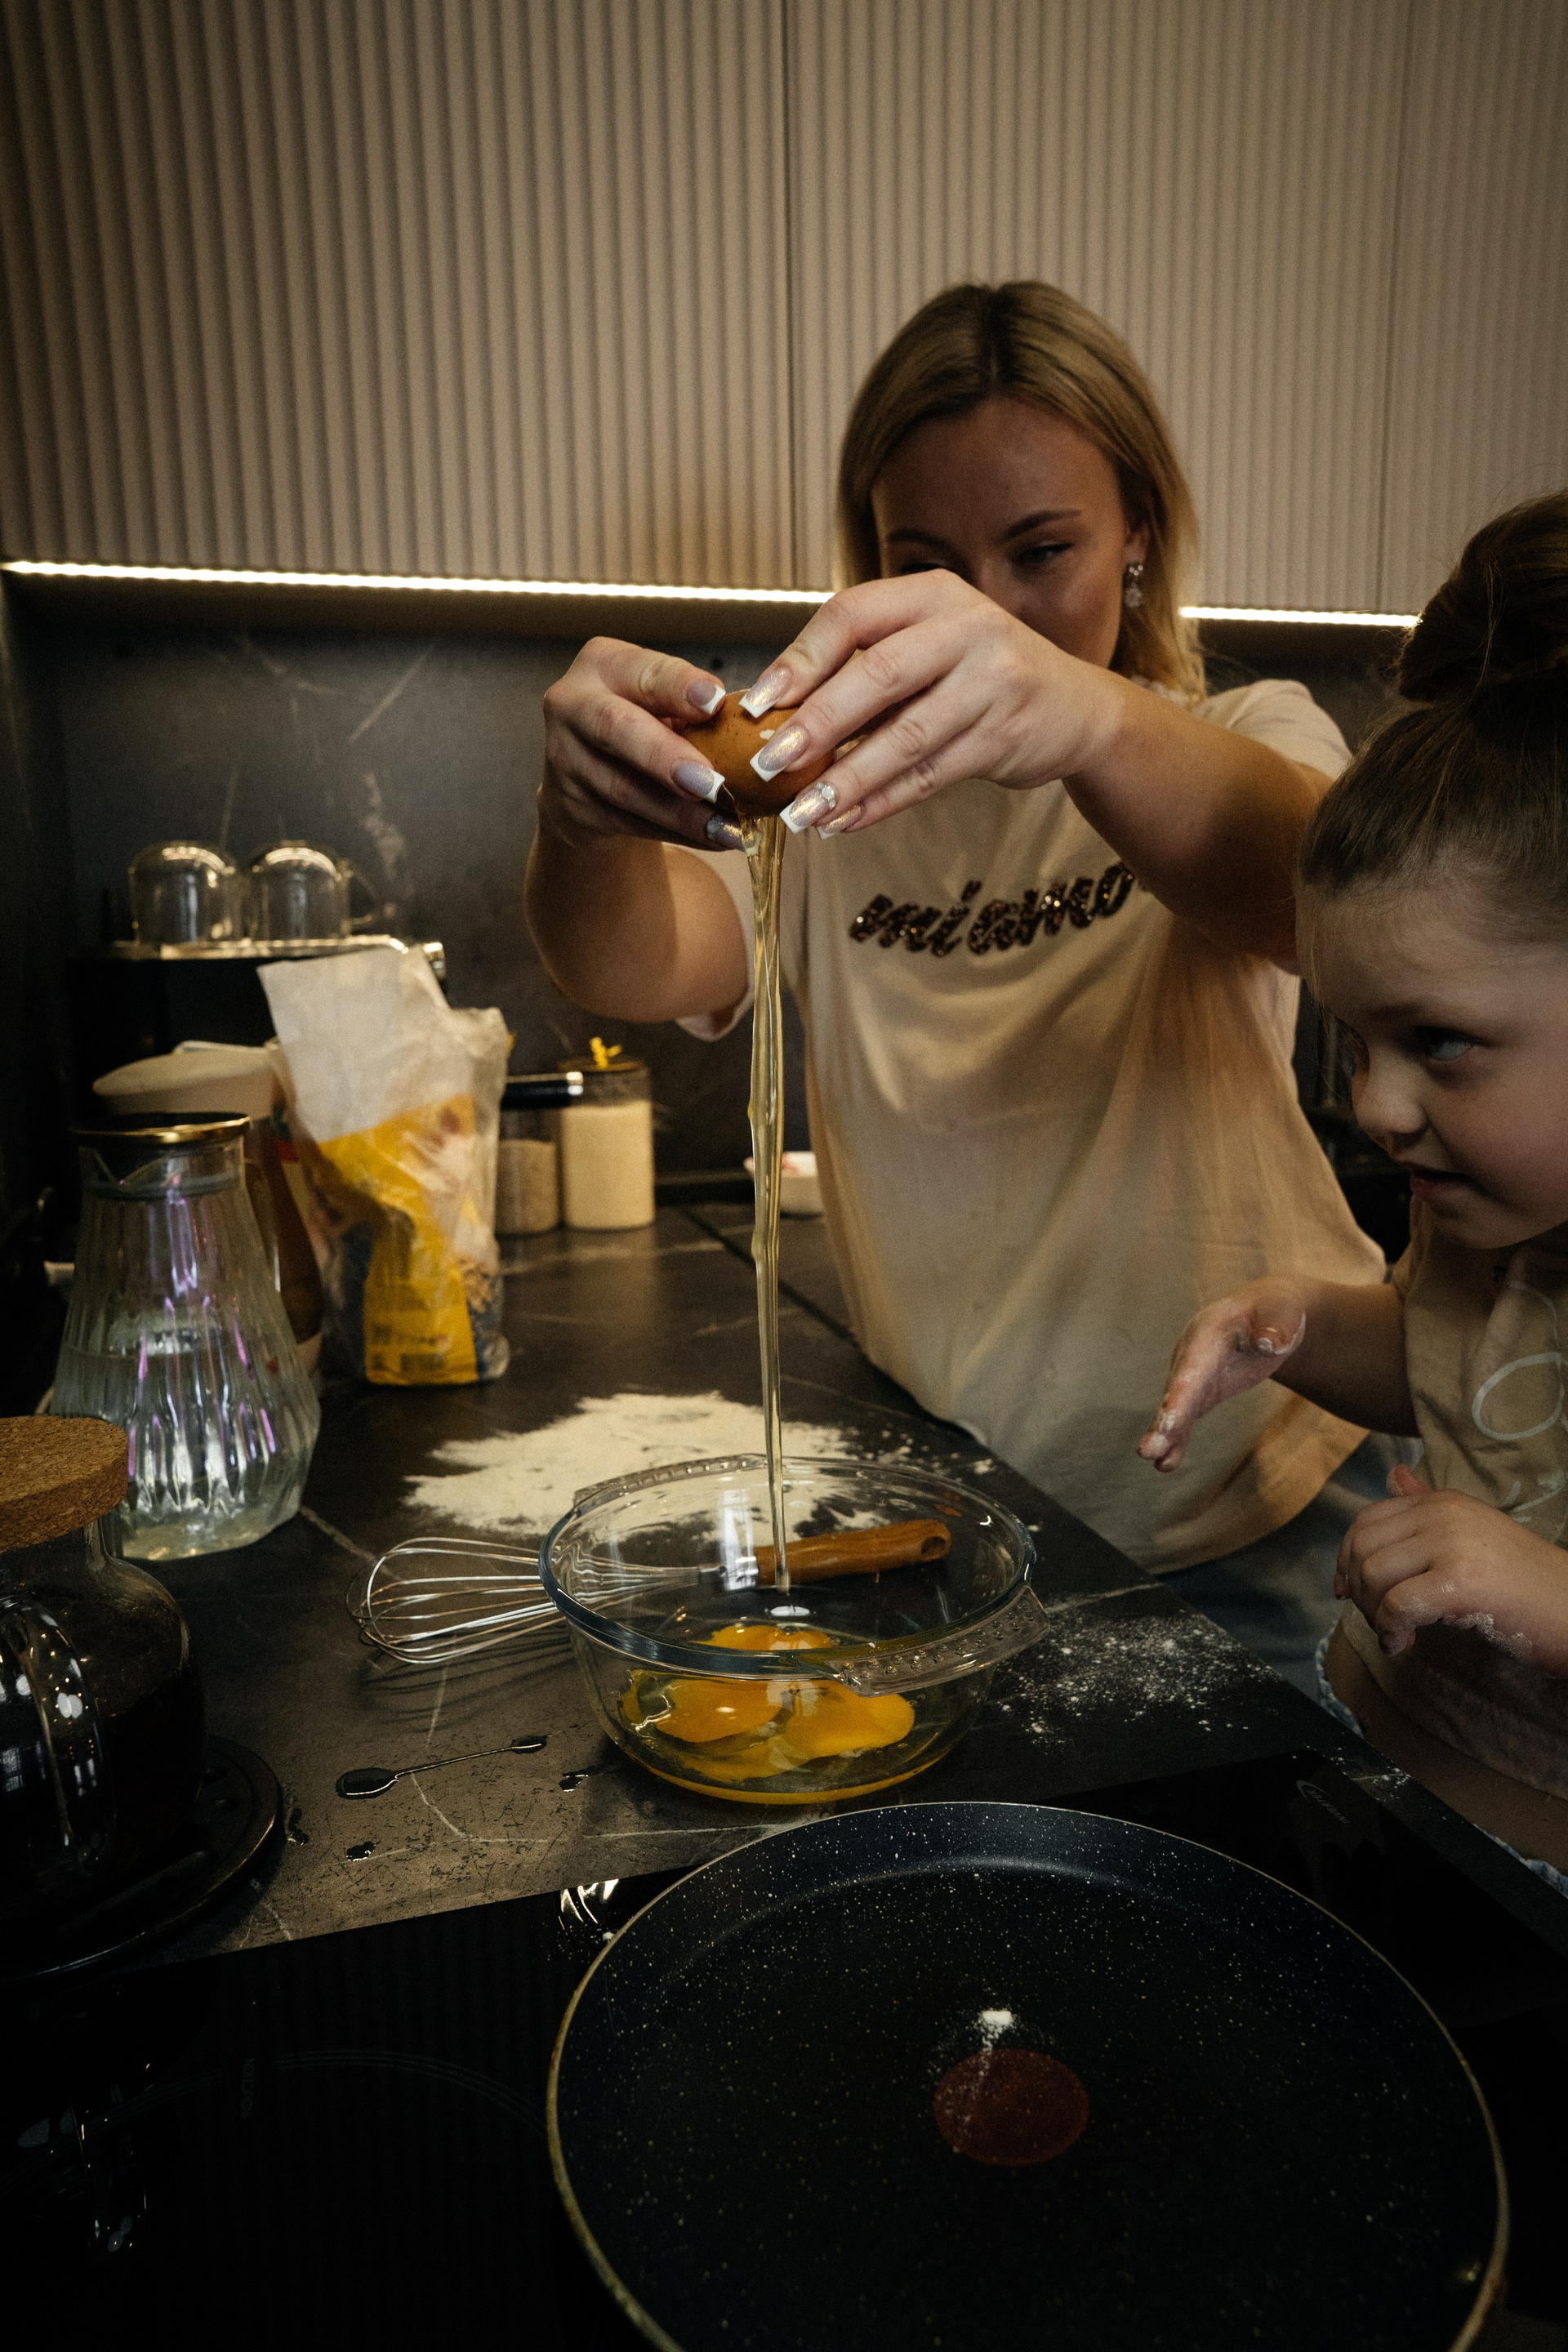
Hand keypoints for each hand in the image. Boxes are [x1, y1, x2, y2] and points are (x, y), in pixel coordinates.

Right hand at [539, 639, 741, 851]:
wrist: (590, 771)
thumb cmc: (644, 721)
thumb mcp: (664, 700)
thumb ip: (694, 706)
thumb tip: (754, 724)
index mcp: (603, 664)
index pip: (641, 671)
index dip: (678, 687)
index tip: (716, 702)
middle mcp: (573, 705)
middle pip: (615, 728)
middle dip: (665, 756)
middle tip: (711, 781)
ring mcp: (565, 760)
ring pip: (624, 789)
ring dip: (681, 812)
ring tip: (728, 826)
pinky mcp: (574, 807)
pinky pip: (631, 823)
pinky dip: (678, 834)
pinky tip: (716, 837)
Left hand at [735, 573, 1122, 834]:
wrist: (1076, 709)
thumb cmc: (981, 674)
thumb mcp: (931, 644)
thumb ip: (865, 664)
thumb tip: (773, 713)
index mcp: (933, 595)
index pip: (852, 615)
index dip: (798, 660)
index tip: (756, 705)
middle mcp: (967, 629)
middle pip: (878, 675)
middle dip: (816, 723)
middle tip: (768, 763)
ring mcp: (993, 682)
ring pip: (905, 737)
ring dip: (847, 779)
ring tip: (801, 811)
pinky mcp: (1004, 736)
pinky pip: (930, 775)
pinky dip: (882, 802)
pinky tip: (844, 820)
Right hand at [1138, 1280, 1308, 1472]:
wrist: (1268, 1312)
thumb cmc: (1275, 1309)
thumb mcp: (1282, 1310)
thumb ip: (1276, 1324)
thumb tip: (1270, 1343)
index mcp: (1207, 1332)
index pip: (1192, 1367)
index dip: (1179, 1394)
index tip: (1168, 1420)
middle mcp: (1191, 1354)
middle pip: (1176, 1391)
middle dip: (1164, 1421)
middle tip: (1147, 1451)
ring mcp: (1193, 1374)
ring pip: (1176, 1408)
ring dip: (1165, 1436)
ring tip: (1156, 1462)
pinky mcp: (1201, 1392)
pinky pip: (1187, 1417)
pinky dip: (1178, 1440)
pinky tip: (1167, 1464)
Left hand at [1336, 1465, 1567, 1674]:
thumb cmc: (1524, 1583)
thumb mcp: (1473, 1535)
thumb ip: (1427, 1509)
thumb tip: (1392, 1475)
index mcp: (1443, 1501)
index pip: (1366, 1519)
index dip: (1346, 1558)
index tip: (1348, 1591)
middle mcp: (1444, 1514)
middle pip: (1362, 1547)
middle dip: (1358, 1590)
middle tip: (1379, 1620)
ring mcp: (1453, 1544)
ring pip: (1373, 1575)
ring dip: (1373, 1614)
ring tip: (1396, 1634)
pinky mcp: (1461, 1581)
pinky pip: (1397, 1605)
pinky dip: (1390, 1631)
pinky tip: (1404, 1645)